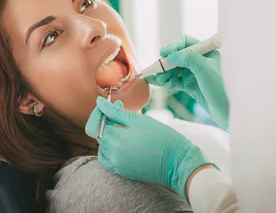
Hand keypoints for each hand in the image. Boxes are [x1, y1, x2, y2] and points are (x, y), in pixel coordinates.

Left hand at [85, 97, 213, 198]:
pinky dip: (111, 150)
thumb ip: (116, 112)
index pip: (97, 124)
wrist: (178, 162)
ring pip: (103, 148)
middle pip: (100, 136)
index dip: (103, 111)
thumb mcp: (139, 120)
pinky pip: (109, 160)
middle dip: (107, 121)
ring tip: (123, 126)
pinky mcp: (123, 172)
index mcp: (117, 140)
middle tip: (121, 109)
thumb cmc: (162, 138)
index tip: (113, 104)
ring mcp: (118, 166)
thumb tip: (99, 102)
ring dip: (108, 136)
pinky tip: (123, 141)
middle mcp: (113, 155)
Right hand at [147, 35, 229, 127]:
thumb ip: (188, 58)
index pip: (186, 43)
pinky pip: (175, 81)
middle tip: (158, 72)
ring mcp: (196, 74)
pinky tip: (158, 83)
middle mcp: (201, 61)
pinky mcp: (192, 86)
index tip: (162, 54)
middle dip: (166, 63)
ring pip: (175, 69)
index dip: (173, 47)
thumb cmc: (222, 88)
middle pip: (178, 56)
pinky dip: (167, 81)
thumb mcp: (205, 69)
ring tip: (161, 81)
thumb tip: (171, 55)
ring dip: (166, 73)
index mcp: (207, 52)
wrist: (230, 113)